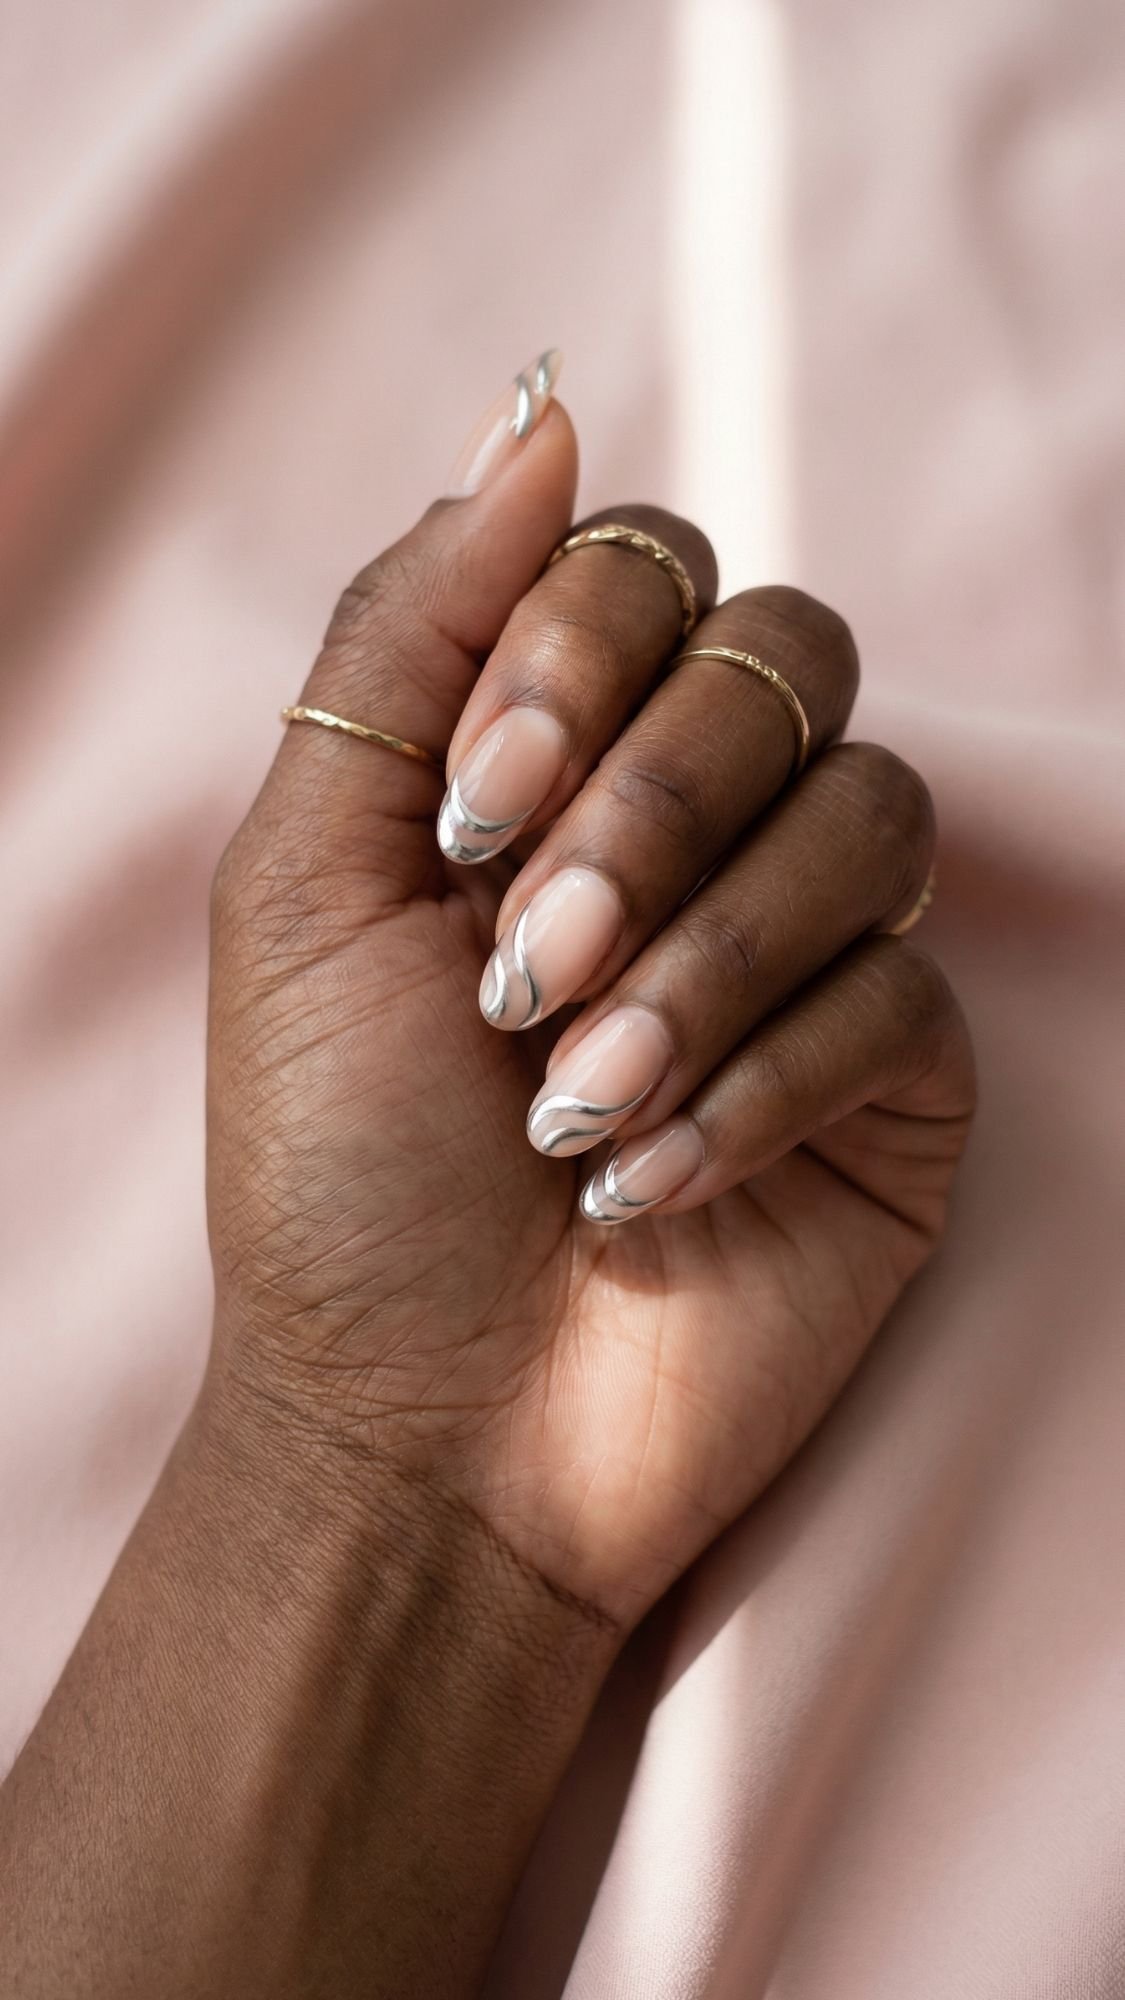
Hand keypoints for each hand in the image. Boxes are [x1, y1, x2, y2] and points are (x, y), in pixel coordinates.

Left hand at [207, 361, 974, 1633]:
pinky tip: (645, 1191)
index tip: (475, 806)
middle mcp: (698, 824)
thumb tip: (540, 411)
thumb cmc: (338, 1167)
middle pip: (787, 658)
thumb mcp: (303, 879)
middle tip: (520, 969)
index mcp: (555, 756)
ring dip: (702, 966)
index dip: (584, 650)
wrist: (419, 1429)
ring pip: (873, 815)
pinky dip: (756, 1089)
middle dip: (649, 812)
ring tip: (571, 1103)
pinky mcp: (893, 1077)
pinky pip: (900, 993)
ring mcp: (810, 945)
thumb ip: (411, 632)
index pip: (653, 562)